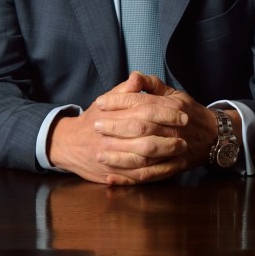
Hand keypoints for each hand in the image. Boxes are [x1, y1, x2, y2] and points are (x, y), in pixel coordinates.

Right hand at [48, 73, 188, 184]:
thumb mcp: (105, 100)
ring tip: (180, 152)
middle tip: (185, 137)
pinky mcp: (112, 174)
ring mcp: (111, 158)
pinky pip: (137, 177)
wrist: (69, 144)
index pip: (144, 112)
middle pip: (145, 139)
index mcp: (112, 116)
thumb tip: (137, 78)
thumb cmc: (92, 119)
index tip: (182, 114)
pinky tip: (169, 168)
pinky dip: (154, 174)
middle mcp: (110, 138)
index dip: (166, 113)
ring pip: (143, 160)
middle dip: (169, 139)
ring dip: (165, 157)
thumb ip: (124, 90)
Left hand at [95, 73, 221, 183]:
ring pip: (144, 153)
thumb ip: (152, 84)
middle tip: (96, 126)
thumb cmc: (187, 112)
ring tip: (100, 153)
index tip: (99, 103)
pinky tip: (112, 178)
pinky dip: (130, 179)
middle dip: (115, 127)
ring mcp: (174, 149)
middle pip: (140, 126)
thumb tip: (134, 76)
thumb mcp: (173, 93)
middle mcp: (173, 127)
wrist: (213, 136)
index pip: (141, 102)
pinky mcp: (173, 167)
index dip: (119, 102)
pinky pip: (150, 175)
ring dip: (120, 155)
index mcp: (171, 106)